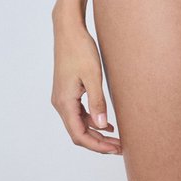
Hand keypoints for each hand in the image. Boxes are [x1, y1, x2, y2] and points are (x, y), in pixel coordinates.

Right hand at [51, 16, 121, 154]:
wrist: (68, 30)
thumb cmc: (80, 49)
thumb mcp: (93, 76)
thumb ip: (97, 102)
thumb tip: (102, 126)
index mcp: (64, 102)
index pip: (79, 135)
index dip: (97, 145)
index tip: (115, 149)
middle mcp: (60, 103)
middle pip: (78, 132)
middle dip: (98, 142)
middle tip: (120, 147)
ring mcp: (62, 97)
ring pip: (79, 124)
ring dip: (96, 132)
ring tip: (117, 138)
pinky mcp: (67, 91)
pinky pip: (79, 113)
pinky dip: (92, 120)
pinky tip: (107, 123)